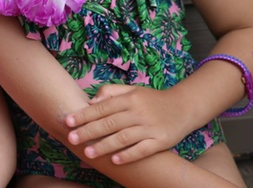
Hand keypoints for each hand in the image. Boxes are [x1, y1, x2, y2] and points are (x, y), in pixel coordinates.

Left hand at [64, 84, 191, 163]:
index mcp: (129, 99)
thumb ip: (111, 92)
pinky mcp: (161, 141)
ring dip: (104, 146)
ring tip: (88, 152)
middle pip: (110, 123)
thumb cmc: (152, 99)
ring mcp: (150, 127)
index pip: (102, 107)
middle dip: (89, 131)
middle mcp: (138, 112)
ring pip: (124, 138)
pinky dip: (128, 155)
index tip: (68, 121)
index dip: (84, 115)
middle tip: (72, 138)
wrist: (184, 107)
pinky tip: (115, 161)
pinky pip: (143, 150)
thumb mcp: (132, 90)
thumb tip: (91, 101)